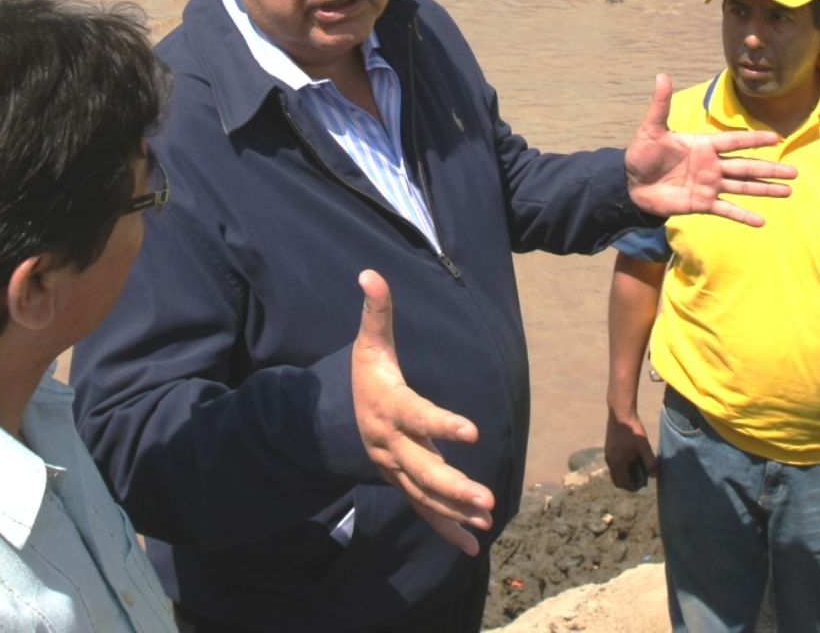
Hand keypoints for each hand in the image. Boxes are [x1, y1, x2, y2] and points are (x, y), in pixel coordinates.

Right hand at [352, 270, 495, 555]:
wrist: (332, 418)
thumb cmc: (363, 375)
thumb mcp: (368, 342)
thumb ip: (376, 311)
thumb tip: (370, 273)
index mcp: (391, 408)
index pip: (420, 416)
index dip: (444, 423)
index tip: (473, 430)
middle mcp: (393, 445)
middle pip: (424, 469)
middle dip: (455, 486)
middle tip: (486, 497)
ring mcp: (397, 469)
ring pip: (426, 495)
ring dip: (455, 511)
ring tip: (487, 517)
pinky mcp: (403, 483)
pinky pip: (424, 510)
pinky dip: (446, 529)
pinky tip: (472, 546)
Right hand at [604, 407, 657, 490]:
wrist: (620, 413)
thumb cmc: (633, 430)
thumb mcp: (644, 446)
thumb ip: (650, 462)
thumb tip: (654, 476)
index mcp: (618, 464)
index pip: (624, 484)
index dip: (634, 487)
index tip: (643, 484)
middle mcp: (610, 462)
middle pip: (617, 481)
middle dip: (628, 483)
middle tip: (640, 479)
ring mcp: (607, 455)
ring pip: (614, 473)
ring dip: (624, 475)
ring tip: (636, 468)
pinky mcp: (608, 448)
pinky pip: (613, 464)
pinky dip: (620, 467)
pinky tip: (630, 458)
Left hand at [624, 75, 796, 224]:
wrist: (630, 184)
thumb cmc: (642, 153)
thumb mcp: (652, 128)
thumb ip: (661, 104)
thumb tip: (662, 75)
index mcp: (705, 145)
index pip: (735, 141)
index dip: (755, 139)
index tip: (777, 138)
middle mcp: (712, 165)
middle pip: (747, 166)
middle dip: (771, 169)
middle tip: (795, 171)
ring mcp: (710, 185)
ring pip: (743, 187)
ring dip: (765, 190)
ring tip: (787, 191)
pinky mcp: (702, 204)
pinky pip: (727, 210)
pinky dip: (743, 216)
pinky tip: (761, 222)